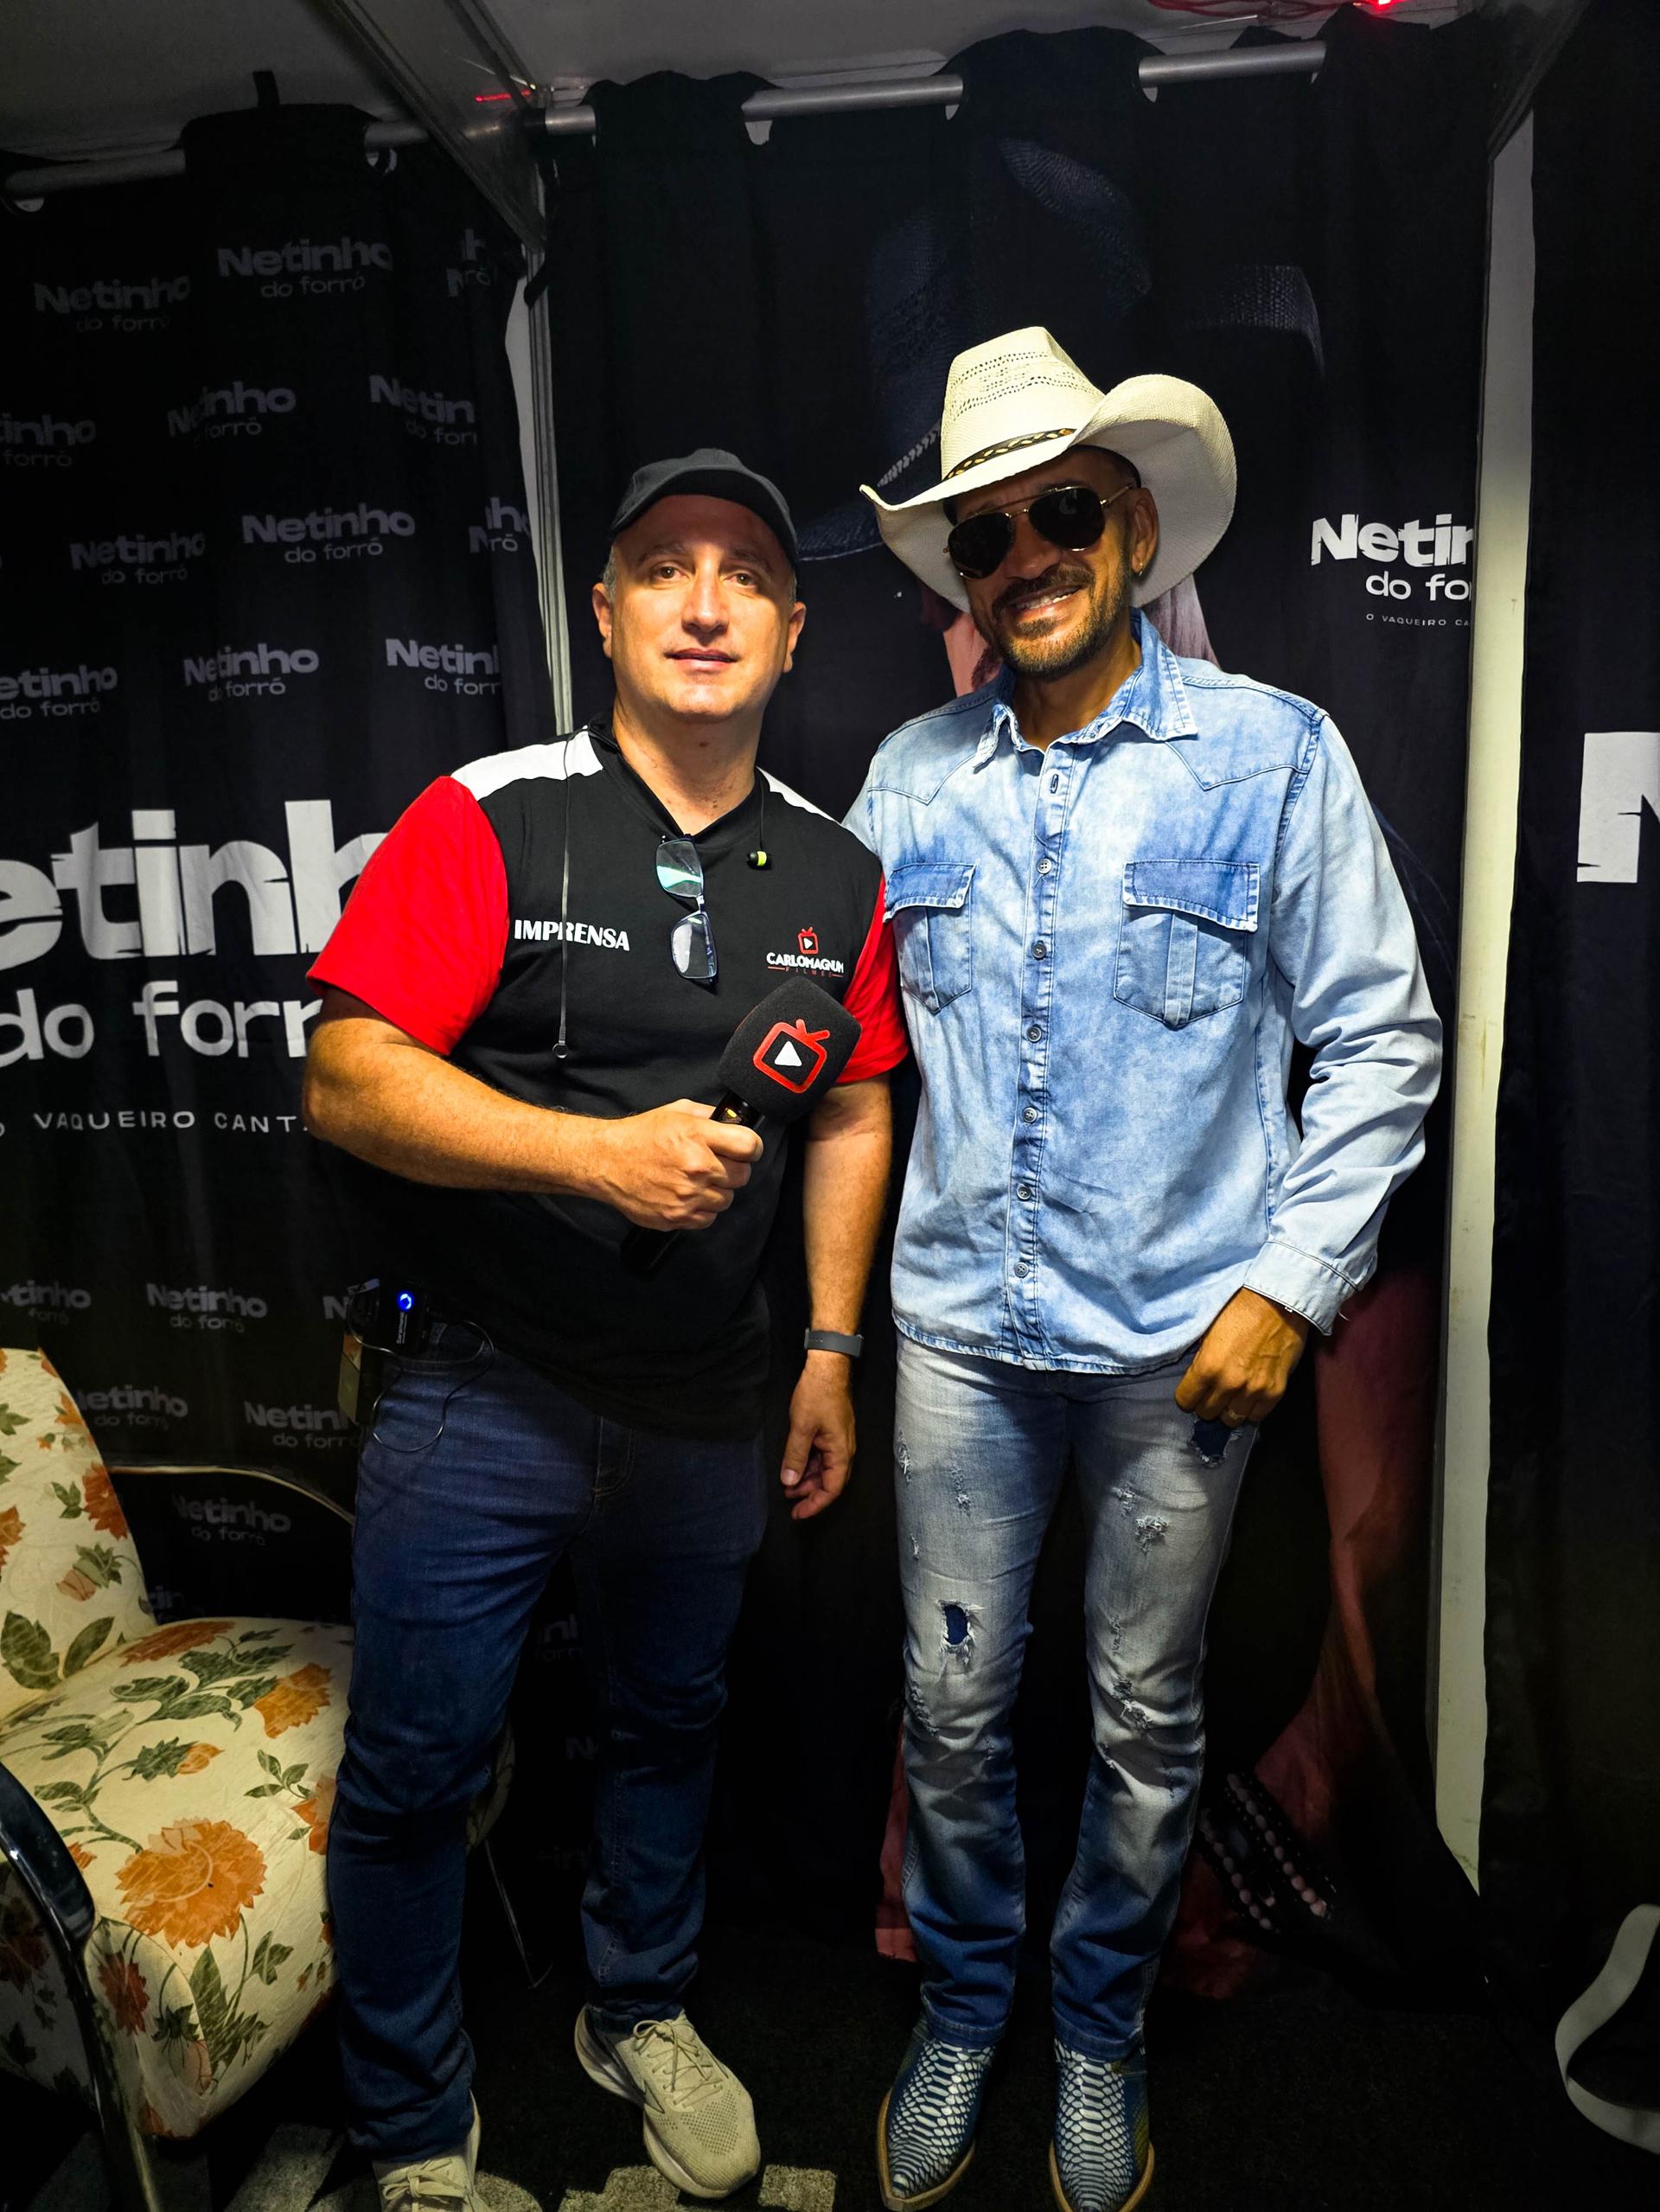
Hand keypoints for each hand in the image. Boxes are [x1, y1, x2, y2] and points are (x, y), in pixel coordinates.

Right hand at [590, 1101, 762, 1231]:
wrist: (606, 1162)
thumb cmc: (640, 1136)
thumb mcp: (676, 1112)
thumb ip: (708, 1116)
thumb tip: (734, 1122)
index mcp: (698, 1136)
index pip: (750, 1146)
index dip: (752, 1148)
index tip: (745, 1149)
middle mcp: (697, 1167)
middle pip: (743, 1176)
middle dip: (733, 1169)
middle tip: (715, 1164)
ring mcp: (688, 1195)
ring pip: (727, 1199)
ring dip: (717, 1191)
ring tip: (696, 1180)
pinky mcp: (678, 1217)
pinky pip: (709, 1218)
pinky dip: (702, 1209)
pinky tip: (686, 1195)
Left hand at [779, 1353, 855, 1520]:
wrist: (827, 1367)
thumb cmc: (817, 1394)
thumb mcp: (801, 1427)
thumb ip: (795, 1456)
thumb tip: (789, 1482)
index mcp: (841, 1452)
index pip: (832, 1489)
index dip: (815, 1504)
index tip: (798, 1514)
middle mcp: (843, 1450)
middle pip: (829, 1482)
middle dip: (809, 1494)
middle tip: (788, 1502)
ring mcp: (838, 1441)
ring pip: (824, 1469)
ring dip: (807, 1479)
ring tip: (787, 1486)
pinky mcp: (832, 1433)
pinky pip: (822, 1456)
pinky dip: (808, 1464)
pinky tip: (794, 1466)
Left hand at [1174, 1287, 1309, 1428]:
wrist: (1278, 1301)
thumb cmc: (1240, 1309)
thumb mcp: (1207, 1331)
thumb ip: (1201, 1360)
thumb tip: (1196, 1379)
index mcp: (1207, 1366)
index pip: (1185, 1400)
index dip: (1187, 1396)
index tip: (1192, 1390)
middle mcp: (1228, 1383)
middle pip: (1207, 1413)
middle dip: (1206, 1403)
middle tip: (1212, 1392)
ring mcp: (1254, 1390)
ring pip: (1232, 1419)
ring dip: (1229, 1409)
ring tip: (1231, 1396)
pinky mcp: (1275, 1391)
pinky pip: (1257, 1416)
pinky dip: (1251, 1409)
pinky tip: (1249, 1396)